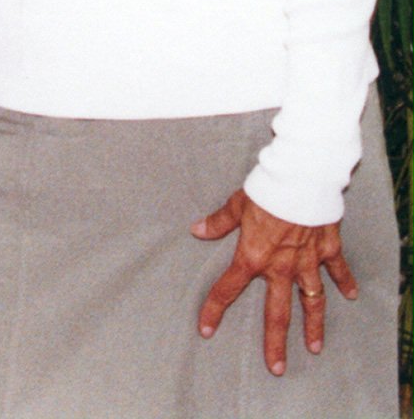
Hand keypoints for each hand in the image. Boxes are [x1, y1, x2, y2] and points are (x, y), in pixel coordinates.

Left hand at [192, 188, 356, 374]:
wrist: (300, 181)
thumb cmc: (265, 190)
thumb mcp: (236, 205)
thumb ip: (218, 222)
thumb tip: (197, 230)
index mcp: (252, 257)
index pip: (227, 289)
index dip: (213, 310)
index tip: (205, 330)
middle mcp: (281, 267)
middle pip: (276, 313)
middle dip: (275, 343)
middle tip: (276, 368)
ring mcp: (307, 262)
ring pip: (312, 302)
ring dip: (314, 326)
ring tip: (315, 347)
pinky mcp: (328, 250)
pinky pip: (338, 271)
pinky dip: (345, 282)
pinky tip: (352, 296)